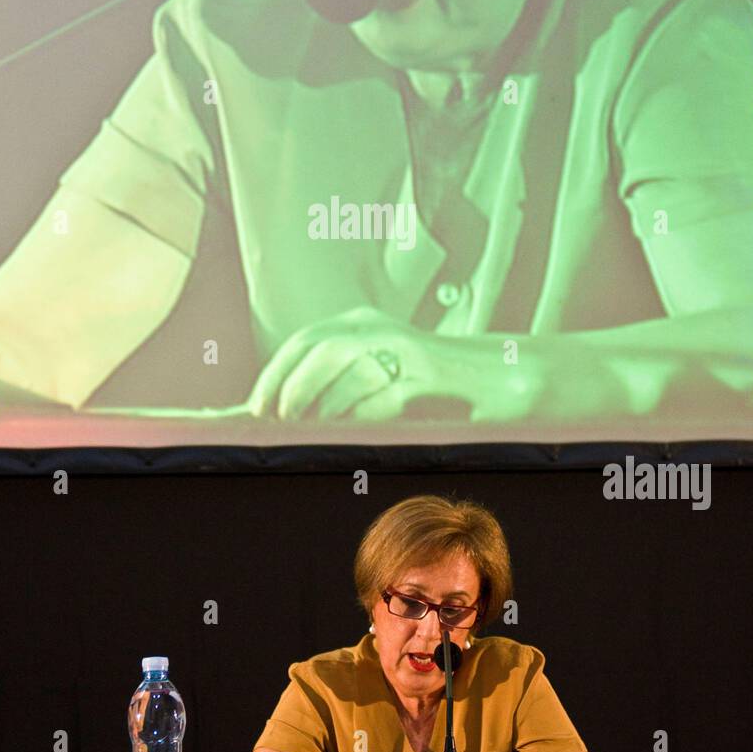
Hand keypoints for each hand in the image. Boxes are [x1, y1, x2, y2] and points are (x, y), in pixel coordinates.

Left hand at [248, 306, 463, 421]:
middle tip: (278, 419)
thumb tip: (284, 409)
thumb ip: (336, 381)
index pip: (304, 340)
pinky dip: (362, 414)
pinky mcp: (427, 371)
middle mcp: (378, 326)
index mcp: (359, 321)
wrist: (494, 378)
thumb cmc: (427, 385)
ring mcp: (404, 346)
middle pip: (321, 348)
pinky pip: (383, 395)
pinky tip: (354, 430)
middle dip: (293, 386)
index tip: (258, 406)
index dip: (276, 373)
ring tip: (314, 429)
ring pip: (349, 369)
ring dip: (326, 405)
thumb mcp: (375, 371)